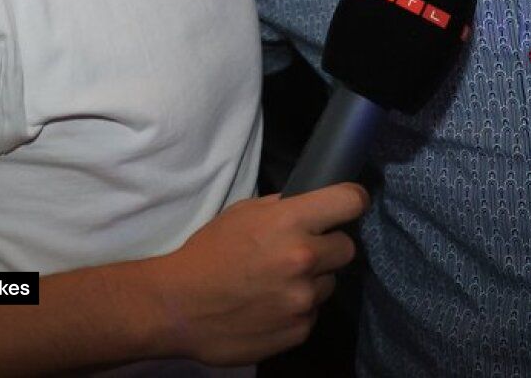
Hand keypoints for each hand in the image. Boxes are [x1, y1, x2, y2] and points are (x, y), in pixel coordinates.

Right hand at [147, 184, 367, 363]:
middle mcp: (304, 259)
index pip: (350, 201)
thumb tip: (311, 205)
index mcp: (291, 222)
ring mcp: (304, 299)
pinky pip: (312, 313)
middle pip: (347, 247)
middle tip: (300, 252)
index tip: (348, 205)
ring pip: (329, 283)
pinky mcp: (299, 330)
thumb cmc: (208, 253)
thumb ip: (281, 208)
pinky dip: (297, 309)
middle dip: (328, 247)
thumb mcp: (241, 213)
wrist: (178, 307)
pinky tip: (270, 306)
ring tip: (277, 283)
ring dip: (311, 280)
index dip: (352, 201)